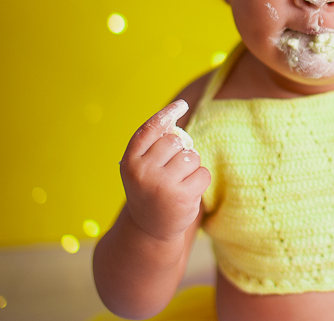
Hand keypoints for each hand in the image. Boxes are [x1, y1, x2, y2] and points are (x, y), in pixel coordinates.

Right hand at [119, 100, 210, 241]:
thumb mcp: (142, 166)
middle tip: (171, 171)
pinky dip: (200, 181)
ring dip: (191, 167)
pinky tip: (187, 193)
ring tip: (178, 183)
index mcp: (129, 161)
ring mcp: (161, 185)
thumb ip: (154, 142)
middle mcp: (142, 172)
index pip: (150, 129)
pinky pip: (203, 173)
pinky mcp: (181, 197)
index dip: (167, 114)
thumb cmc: (149, 188)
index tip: (181, 105)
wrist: (149, 229)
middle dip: (180, 151)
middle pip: (176, 141)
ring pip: (192, 156)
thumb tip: (176, 111)